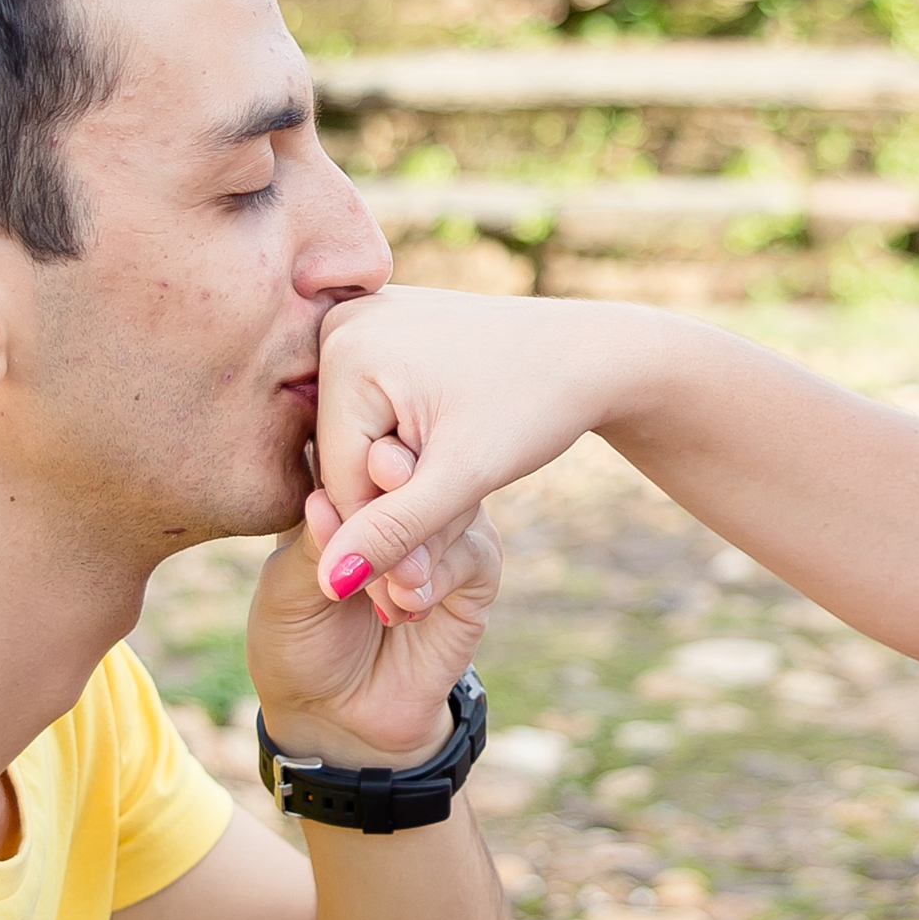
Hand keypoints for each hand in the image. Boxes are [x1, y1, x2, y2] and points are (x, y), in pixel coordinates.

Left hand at [248, 436, 500, 768]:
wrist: (339, 718)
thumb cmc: (298, 644)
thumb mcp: (286, 594)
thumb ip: (311, 547)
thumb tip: (323, 498)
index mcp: (343, 491)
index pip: (356, 448)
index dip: (358, 442)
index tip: (359, 444)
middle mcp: (398, 502)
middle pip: (415, 463)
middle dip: (401, 468)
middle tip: (389, 470)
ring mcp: (439, 534)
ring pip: (451, 501)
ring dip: (419, 531)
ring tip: (390, 574)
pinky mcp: (472, 575)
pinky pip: (472, 554)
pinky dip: (438, 575)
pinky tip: (408, 602)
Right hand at [303, 289, 641, 607]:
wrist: (587, 352)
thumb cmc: (535, 406)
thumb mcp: (464, 475)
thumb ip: (395, 529)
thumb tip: (331, 582)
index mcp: (347, 347)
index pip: (339, 477)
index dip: (375, 544)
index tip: (404, 598)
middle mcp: (342, 325)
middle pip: (343, 457)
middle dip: (384, 518)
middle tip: (418, 590)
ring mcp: (360, 321)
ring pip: (358, 439)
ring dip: (390, 490)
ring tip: (434, 542)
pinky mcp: (381, 330)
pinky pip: (373, 410)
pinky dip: (400, 449)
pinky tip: (438, 478)